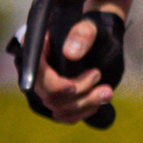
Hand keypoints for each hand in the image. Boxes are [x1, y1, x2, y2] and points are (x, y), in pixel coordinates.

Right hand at [31, 7, 125, 124]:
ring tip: (107, 92)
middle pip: (50, 97)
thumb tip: (71, 53)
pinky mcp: (57, 100)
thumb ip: (81, 34)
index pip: (36, 77)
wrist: (93, 39)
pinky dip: (84, 112)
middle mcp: (35, 74)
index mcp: (34, 52)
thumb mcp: (88, 26)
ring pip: (60, 111)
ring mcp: (45, 89)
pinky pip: (67, 116)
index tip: (73, 87)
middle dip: (78, 94)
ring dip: (85, 105)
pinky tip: (99, 100)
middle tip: (99, 77)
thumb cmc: (87, 30)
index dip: (54, 86)